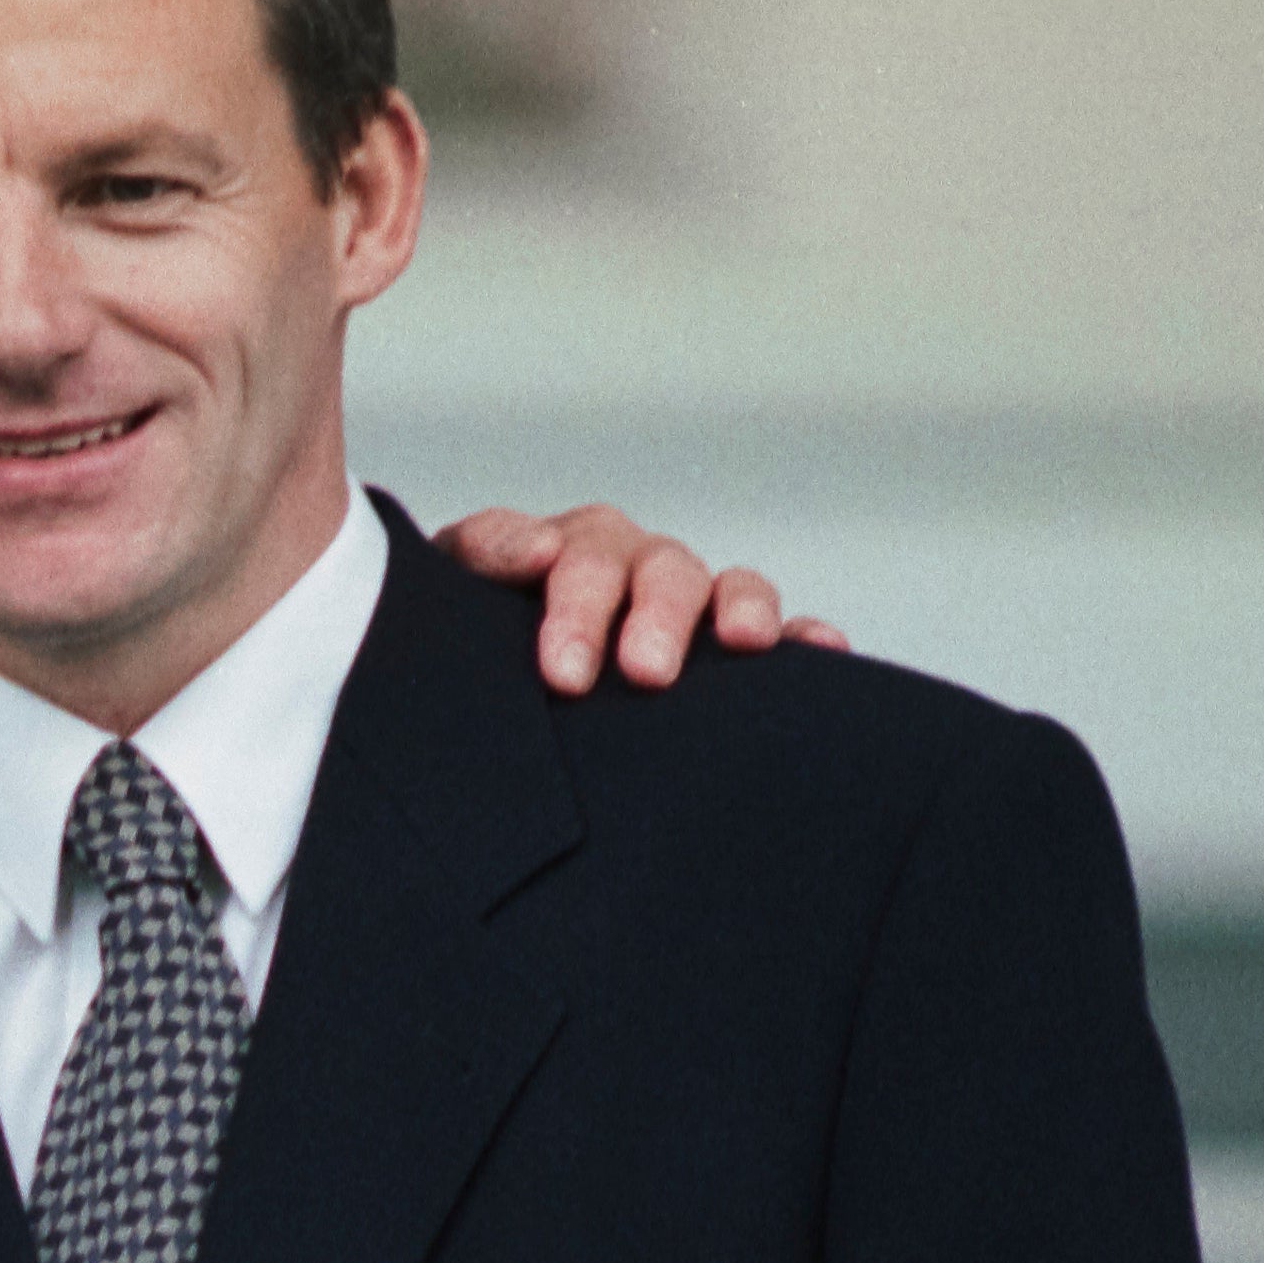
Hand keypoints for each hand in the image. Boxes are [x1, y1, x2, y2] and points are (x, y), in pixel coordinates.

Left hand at [438, 501, 845, 696]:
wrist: (481, 711)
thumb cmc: (462, 661)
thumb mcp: (442, 618)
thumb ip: (468, 570)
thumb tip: (534, 550)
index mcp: (550, 559)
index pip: (560, 552)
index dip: (562, 582)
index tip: (554, 617)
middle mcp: (622, 570)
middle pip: (647, 567)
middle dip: (648, 612)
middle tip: (641, 670)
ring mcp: (676, 607)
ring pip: (716, 586)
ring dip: (732, 606)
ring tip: (739, 641)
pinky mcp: (721, 650)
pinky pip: (773, 636)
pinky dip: (799, 638)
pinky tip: (821, 649)